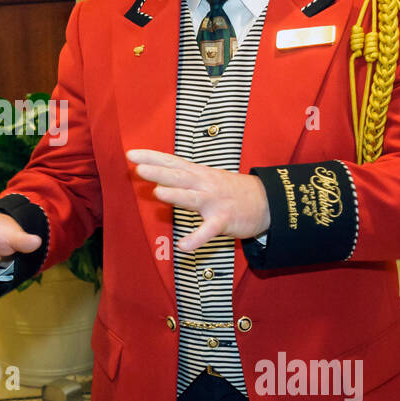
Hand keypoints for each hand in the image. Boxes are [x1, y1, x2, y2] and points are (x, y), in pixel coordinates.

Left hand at [126, 149, 269, 248]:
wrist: (268, 201)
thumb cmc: (231, 190)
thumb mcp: (207, 177)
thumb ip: (184, 177)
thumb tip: (157, 176)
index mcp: (199, 173)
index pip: (172, 162)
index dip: (152, 157)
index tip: (131, 154)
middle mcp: (205, 184)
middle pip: (179, 176)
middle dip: (159, 172)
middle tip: (139, 169)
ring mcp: (215, 201)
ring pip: (193, 198)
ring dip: (176, 195)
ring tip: (157, 193)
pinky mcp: (225, 220)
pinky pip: (209, 230)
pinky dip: (197, 238)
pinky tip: (183, 246)